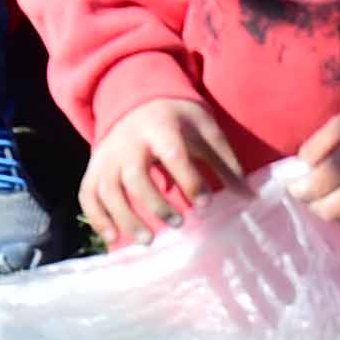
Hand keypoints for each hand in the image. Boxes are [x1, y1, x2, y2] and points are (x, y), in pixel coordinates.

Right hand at [82, 98, 240, 248]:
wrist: (138, 98)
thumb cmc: (179, 120)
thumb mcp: (205, 131)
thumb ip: (226, 164)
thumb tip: (251, 199)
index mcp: (160, 127)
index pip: (172, 154)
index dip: (189, 180)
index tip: (206, 203)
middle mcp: (129, 141)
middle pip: (135, 175)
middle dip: (156, 203)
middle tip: (179, 223)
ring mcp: (107, 155)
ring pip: (108, 188)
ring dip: (126, 217)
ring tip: (150, 240)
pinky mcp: (94, 168)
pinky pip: (88, 194)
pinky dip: (97, 218)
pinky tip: (113, 239)